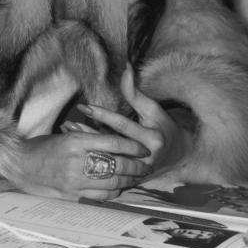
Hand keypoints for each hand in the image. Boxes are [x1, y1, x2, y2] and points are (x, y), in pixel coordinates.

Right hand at [12, 129, 152, 200]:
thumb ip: (87, 139)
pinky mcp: (73, 195)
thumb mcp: (64, 135)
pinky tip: (119, 188)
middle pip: (117, 164)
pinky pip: (102, 196)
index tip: (143, 149)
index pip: (112, 143)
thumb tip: (114, 143)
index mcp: (75, 141)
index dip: (132, 147)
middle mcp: (77, 160)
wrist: (19, 165)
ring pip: (113, 182)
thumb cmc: (40, 147)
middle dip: (136, 166)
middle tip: (146, 165)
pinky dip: (115, 192)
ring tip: (137, 177)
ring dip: (129, 180)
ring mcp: (75, 180)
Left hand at [76, 63, 192, 179]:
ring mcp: (138, 172)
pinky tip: (77, 150)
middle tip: (67, 124)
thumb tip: (126, 67)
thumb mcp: (153, 110)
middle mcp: (145, 157)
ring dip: (86, 147)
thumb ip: (135, 92)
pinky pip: (108, 169)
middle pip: (111, 145)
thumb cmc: (164, 128)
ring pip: (107, 159)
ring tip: (67, 134)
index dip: (102, 115)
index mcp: (152, 139)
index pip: (122, 125)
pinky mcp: (131, 180)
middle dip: (88, 134)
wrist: (180, 157)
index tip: (83, 106)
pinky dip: (92, 159)